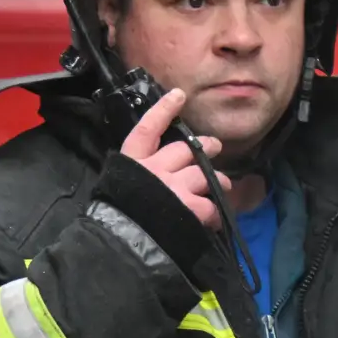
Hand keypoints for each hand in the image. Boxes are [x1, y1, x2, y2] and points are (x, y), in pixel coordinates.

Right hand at [121, 88, 231, 229]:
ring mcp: (175, 186)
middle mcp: (155, 169)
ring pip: (203, 175)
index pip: (148, 129)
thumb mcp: (116, 189)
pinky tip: (217, 218)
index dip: (163, 111)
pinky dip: (216, 212)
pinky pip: (211, 206)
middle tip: (215, 146)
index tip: (179, 95)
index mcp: (131, 163)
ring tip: (224, 186)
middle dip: (203, 147)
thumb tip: (145, 181)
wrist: (122, 242)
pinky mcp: (190, 206)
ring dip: (217, 181)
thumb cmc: (113, 218)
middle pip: (184, 150)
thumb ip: (133, 179)